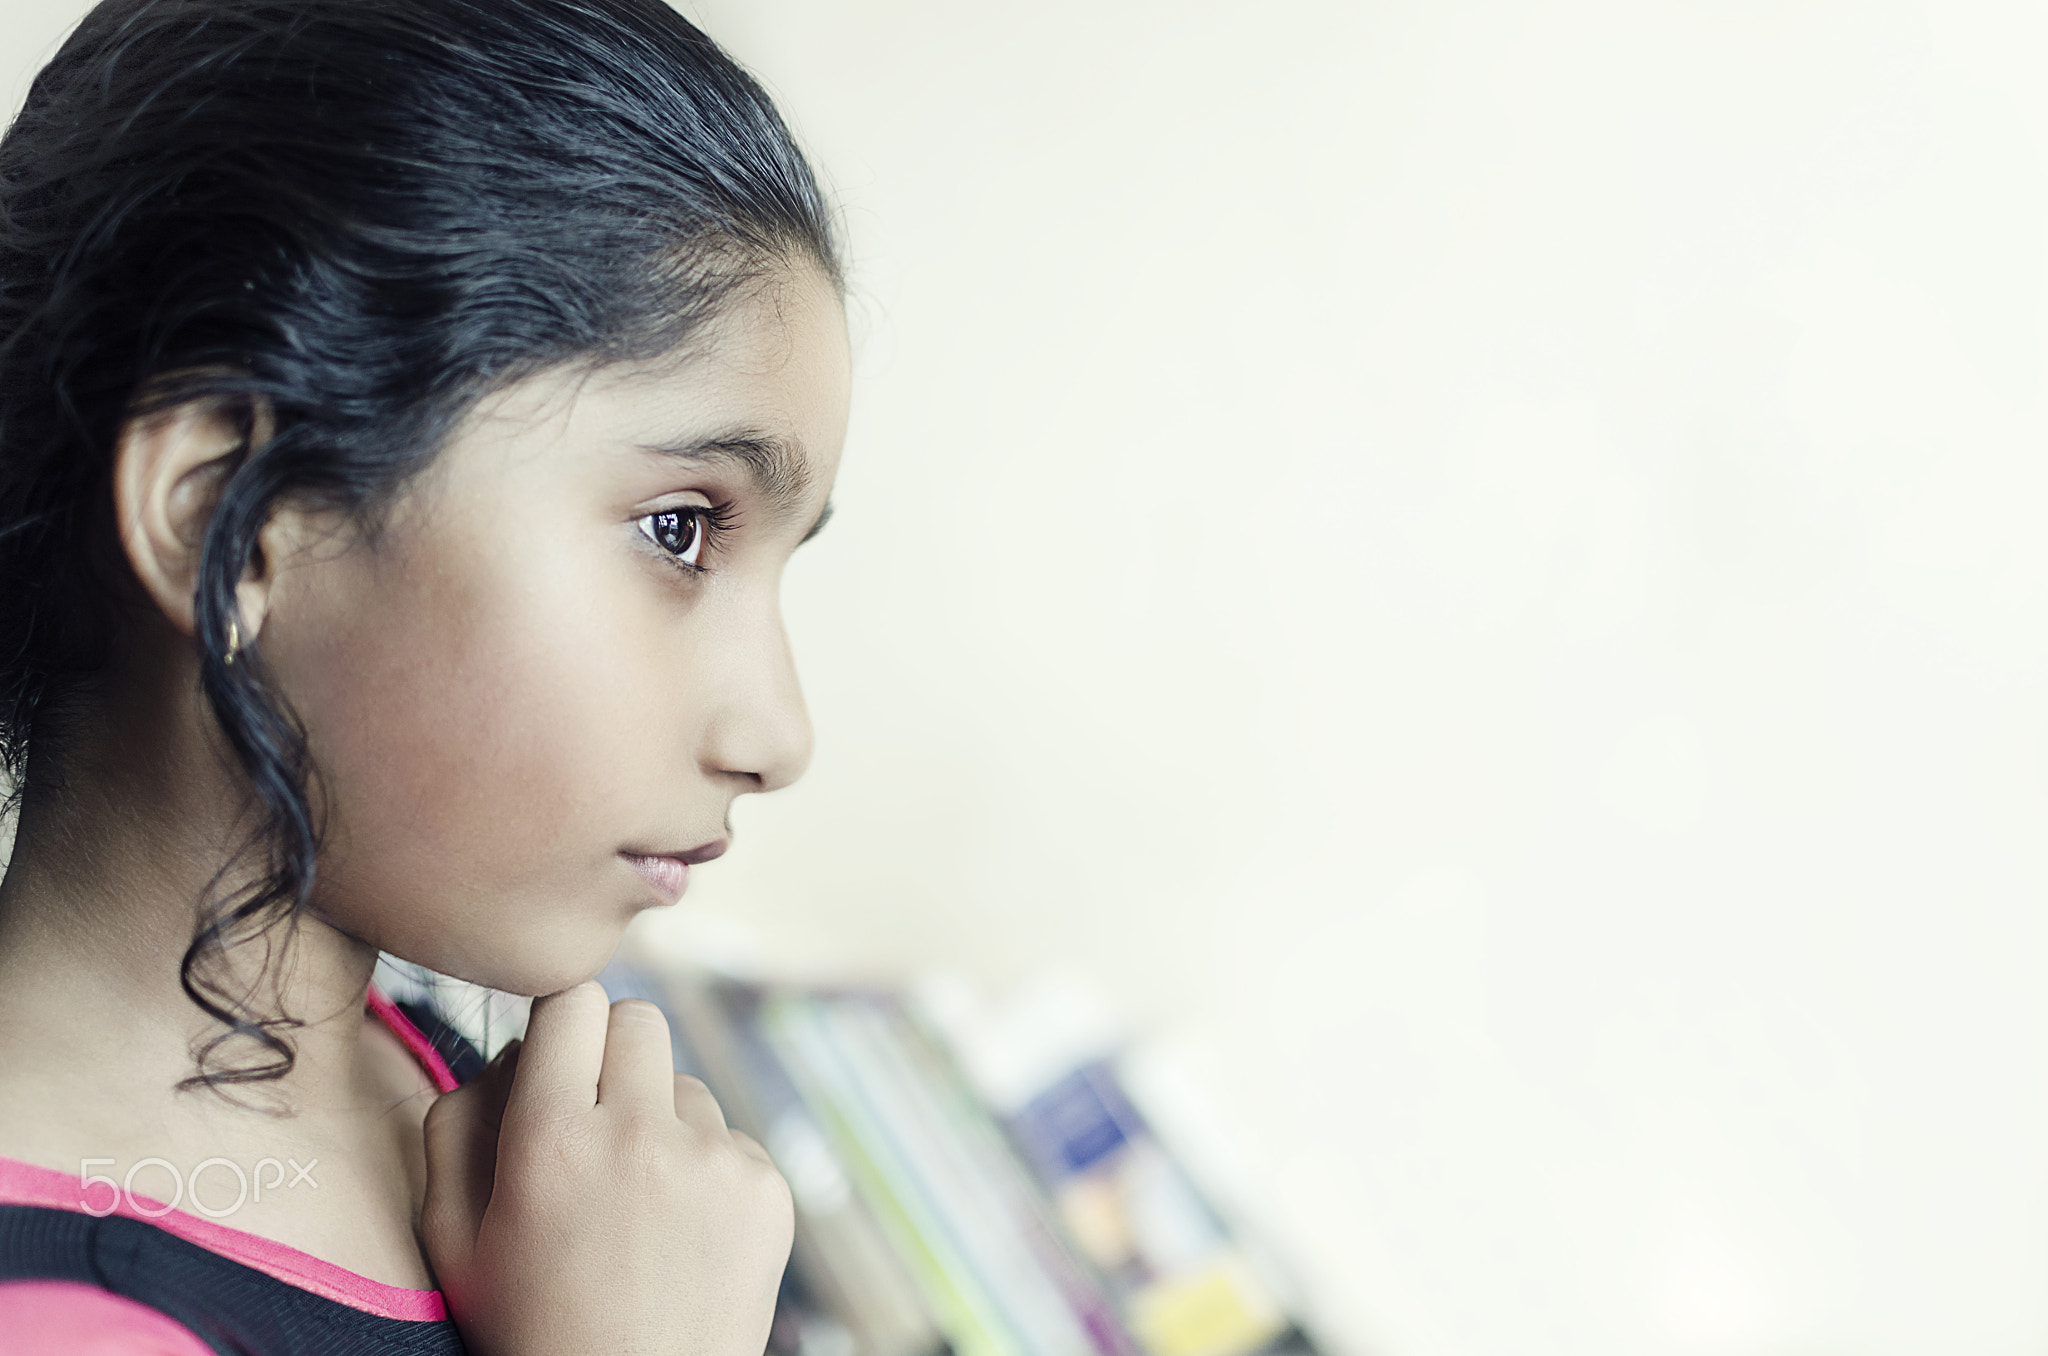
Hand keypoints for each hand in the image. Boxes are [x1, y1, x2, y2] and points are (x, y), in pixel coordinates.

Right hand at [421, 983, 792, 1355]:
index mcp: (550, 1142)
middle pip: (637, 1018)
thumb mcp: (451, 1238)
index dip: (562, 1023)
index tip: (558, 1055)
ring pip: (684, 1083)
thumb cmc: (529, 1322)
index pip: (571, 1000)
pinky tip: (679, 1232)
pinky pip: (729, 1135)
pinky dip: (705, 1168)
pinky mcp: (765, 1188)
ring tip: (634, 1204)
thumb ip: (457, 1123)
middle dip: (611, 1054)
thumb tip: (517, 1048)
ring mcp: (712, 1161)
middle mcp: (638, 1137)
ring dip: (659, 1119)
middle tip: (594, 1117)